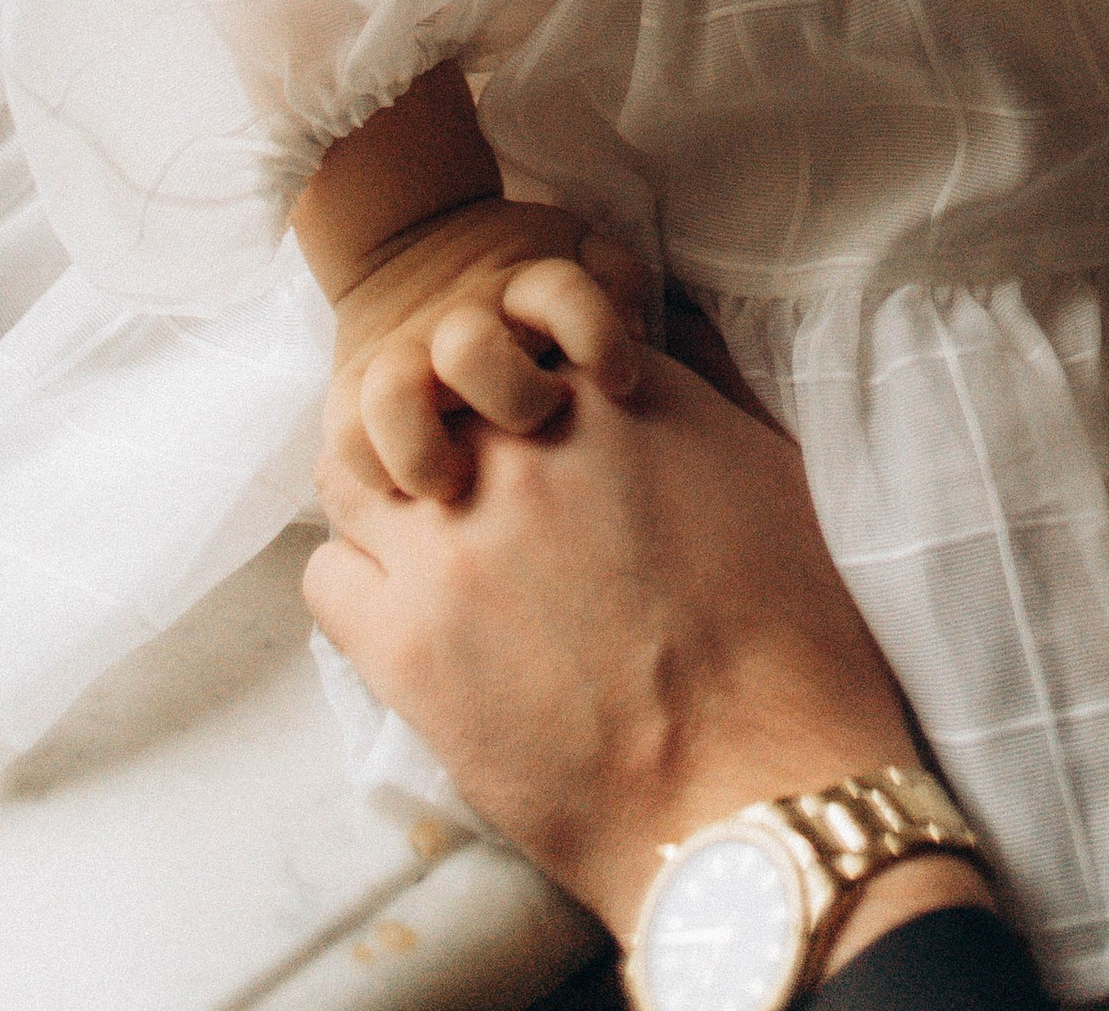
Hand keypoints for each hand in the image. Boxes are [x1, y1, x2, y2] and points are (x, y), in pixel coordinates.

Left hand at [304, 352, 985, 962]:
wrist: (748, 783)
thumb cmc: (780, 627)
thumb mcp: (763, 461)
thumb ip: (696, 378)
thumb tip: (654, 324)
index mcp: (606, 395)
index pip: (513, 339)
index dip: (513, 382)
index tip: (525, 423)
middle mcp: (516, 449)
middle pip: (425, 388)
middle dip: (439, 425)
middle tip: (464, 478)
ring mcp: (449, 544)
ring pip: (352, 469)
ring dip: (381, 492)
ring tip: (420, 540)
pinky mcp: (404, 645)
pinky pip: (328, 576)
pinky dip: (357, 583)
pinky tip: (408, 615)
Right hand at [325, 196, 655, 501]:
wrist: (409, 242)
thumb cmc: (520, 279)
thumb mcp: (579, 254)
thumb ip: (617, 284)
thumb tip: (637, 338)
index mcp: (522, 280)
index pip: (561, 295)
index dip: (597, 336)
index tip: (622, 381)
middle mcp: (458, 315)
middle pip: (474, 349)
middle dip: (512, 398)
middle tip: (538, 428)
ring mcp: (400, 351)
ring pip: (393, 399)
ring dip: (427, 452)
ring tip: (458, 485)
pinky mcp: (351, 389)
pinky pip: (346, 438)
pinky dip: (375, 472)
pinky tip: (413, 493)